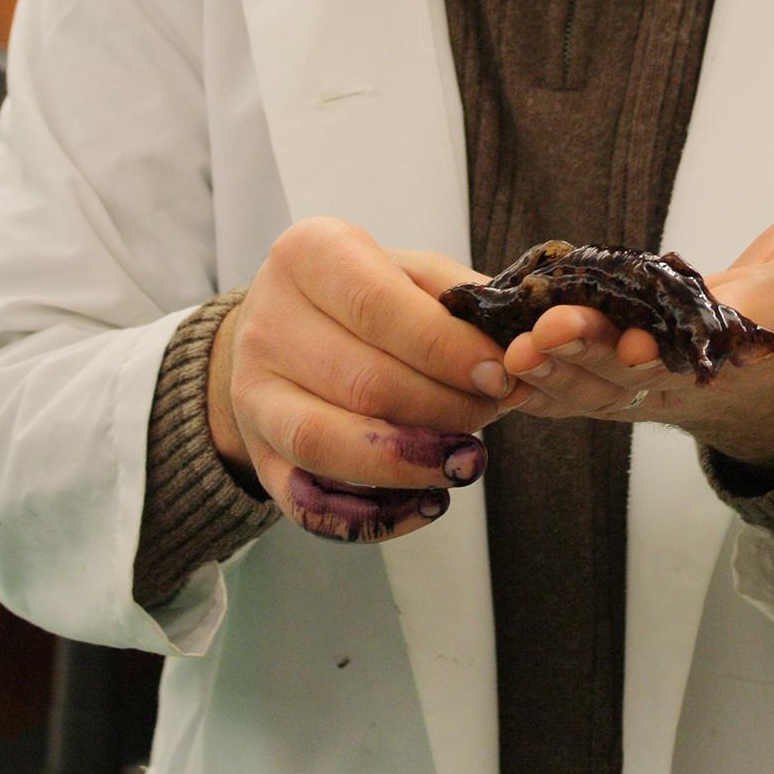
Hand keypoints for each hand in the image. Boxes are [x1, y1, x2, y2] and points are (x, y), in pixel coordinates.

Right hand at [210, 217, 535, 543]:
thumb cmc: (360, 295)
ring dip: (409, 463)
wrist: (283, 327)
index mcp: (307, 257)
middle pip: (361, 382)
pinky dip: (373, 516)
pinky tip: (426, 504)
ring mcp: (253, 395)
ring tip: (467, 462)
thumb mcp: (406, 269)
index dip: (446, 349)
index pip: (377, 307)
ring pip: (327, 443)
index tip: (499, 375)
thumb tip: (519, 338)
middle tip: (493, 413)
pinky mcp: (259, 454)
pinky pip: (309, 503)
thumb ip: (459, 296)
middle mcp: (267, 324)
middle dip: (444, 407)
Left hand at [498, 147, 773, 469]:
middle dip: (590, 355)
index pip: (702, 348)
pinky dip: (533, 388)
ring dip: (551, 374)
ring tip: (512, 352)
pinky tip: (491, 372)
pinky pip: (566, 394)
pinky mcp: (609, 388)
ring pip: (590, 389)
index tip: (637, 342)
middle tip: (550, 333)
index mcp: (744, 346)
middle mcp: (686, 377)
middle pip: (631, 373)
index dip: (666, 349)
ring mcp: (643, 390)